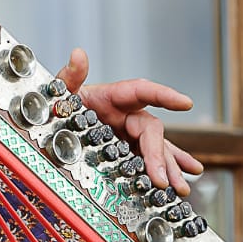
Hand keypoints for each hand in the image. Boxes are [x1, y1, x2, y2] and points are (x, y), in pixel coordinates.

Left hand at [57, 48, 203, 195]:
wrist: (57, 120)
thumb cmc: (63, 102)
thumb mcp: (62, 90)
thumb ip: (70, 76)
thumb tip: (78, 54)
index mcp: (115, 97)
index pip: (143, 92)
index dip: (164, 96)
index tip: (185, 103)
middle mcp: (128, 115)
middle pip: (152, 131)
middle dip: (159, 155)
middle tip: (161, 178)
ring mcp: (130, 134)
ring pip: (157, 149)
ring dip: (170, 168)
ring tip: (180, 187)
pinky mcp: (128, 150)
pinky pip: (151, 160)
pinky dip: (167, 169)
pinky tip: (183, 181)